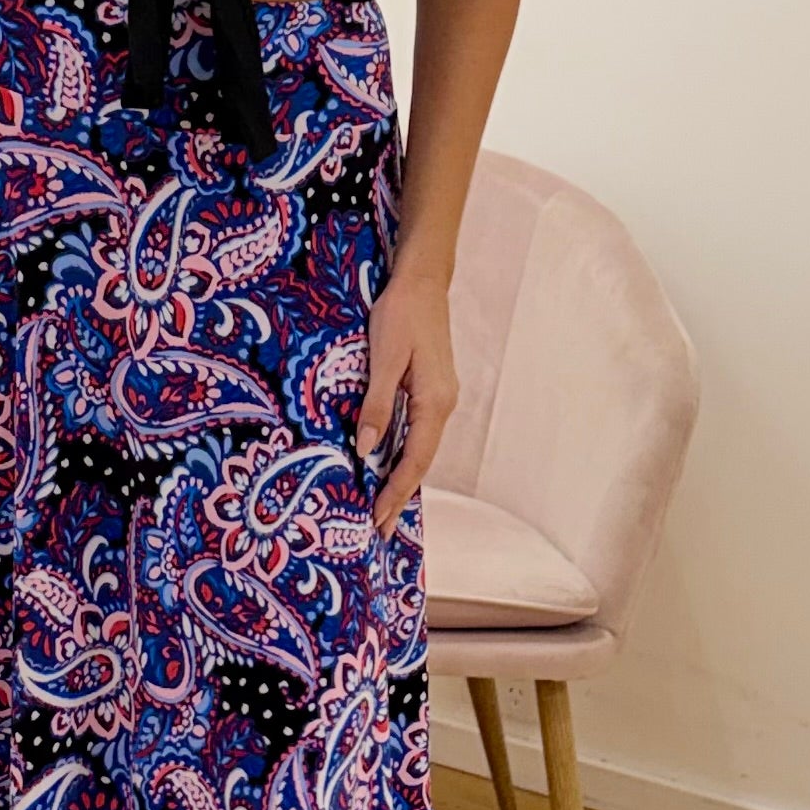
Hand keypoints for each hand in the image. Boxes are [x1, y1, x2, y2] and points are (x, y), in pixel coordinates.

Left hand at [354, 270, 454, 537]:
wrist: (423, 279)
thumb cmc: (401, 313)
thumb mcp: (383, 358)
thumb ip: (376, 404)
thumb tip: (366, 449)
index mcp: (435, 401)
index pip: (415, 460)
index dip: (396, 492)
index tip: (378, 520)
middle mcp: (443, 404)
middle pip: (421, 461)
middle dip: (400, 495)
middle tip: (380, 530)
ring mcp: (440, 397)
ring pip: (420, 448)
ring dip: (402, 478)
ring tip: (383, 507)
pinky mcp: (432, 388)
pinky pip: (418, 432)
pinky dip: (404, 455)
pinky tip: (390, 465)